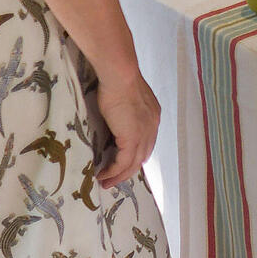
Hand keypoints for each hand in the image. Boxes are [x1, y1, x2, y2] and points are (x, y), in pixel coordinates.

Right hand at [92, 72, 160, 188]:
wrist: (120, 75)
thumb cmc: (118, 80)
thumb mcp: (126, 98)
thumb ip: (126, 110)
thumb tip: (116, 118)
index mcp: (152, 116)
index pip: (146, 142)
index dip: (135, 154)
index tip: (122, 163)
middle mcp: (152, 127)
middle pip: (142, 156)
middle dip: (128, 169)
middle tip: (113, 178)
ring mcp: (143, 134)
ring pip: (133, 163)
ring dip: (119, 175)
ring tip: (106, 182)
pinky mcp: (131, 139)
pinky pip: (123, 163)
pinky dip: (114, 171)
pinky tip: (104, 175)